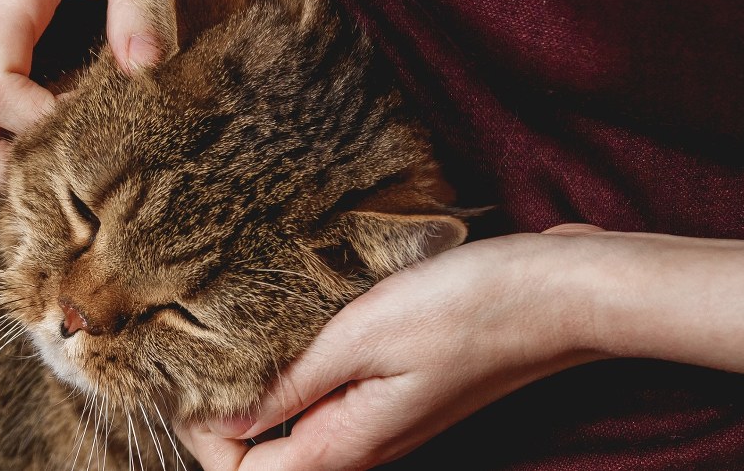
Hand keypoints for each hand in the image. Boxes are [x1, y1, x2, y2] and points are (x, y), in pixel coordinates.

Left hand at [179, 224, 743, 469]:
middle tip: (194, 347)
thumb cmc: (468, 307)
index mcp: (347, 444)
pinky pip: (322, 397)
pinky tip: (283, 325)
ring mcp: (378, 418)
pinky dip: (290, 371)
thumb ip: (291, 384)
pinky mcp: (393, 388)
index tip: (184, 372)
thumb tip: (222, 420)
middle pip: (262, 458)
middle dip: (217, 414)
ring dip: (253, 389)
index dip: (201, 431)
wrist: (558, 290)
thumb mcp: (363, 336)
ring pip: (290, 426)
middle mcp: (360, 444)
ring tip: (227, 331)